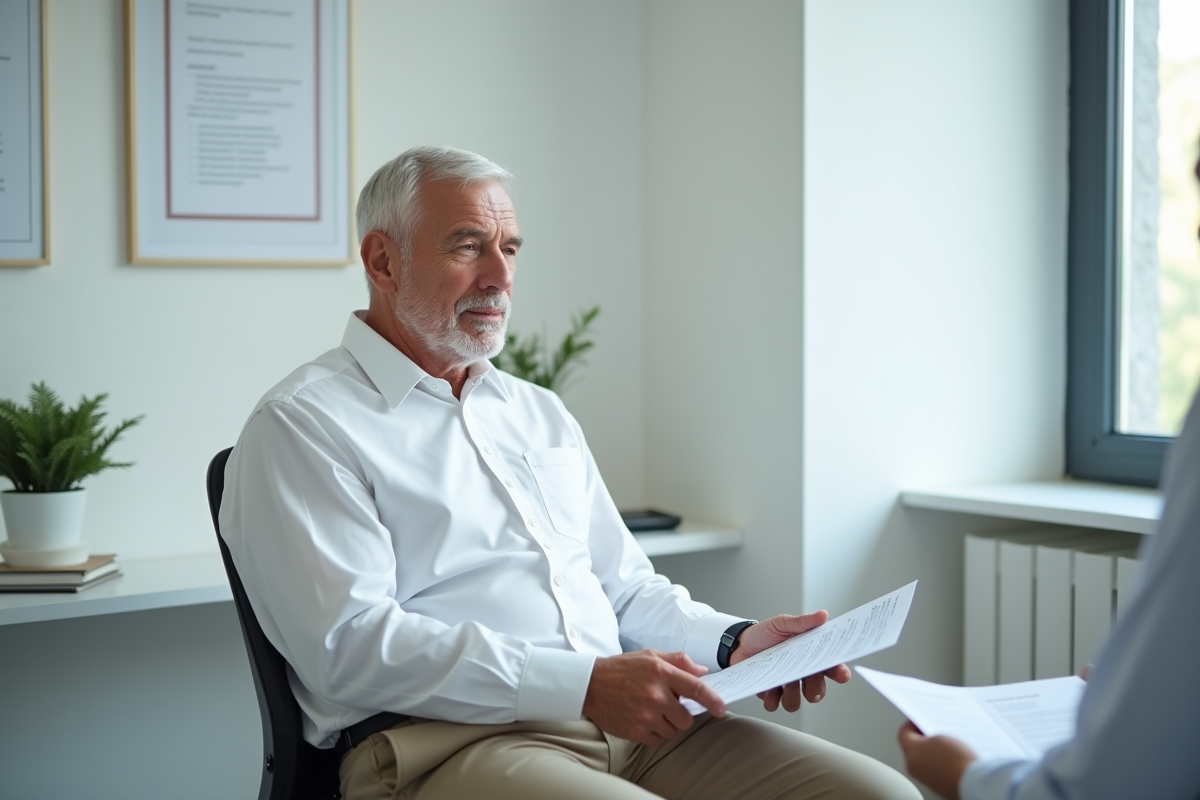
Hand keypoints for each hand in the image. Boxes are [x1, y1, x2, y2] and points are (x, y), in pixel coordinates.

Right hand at [583, 649, 725, 744]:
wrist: (591, 685)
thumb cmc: (621, 669)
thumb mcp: (650, 655)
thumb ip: (678, 660)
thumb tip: (702, 671)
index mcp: (661, 672)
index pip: (696, 689)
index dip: (713, 700)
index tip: (721, 708)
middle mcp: (655, 695)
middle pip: (687, 717)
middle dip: (682, 714)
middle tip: (669, 705)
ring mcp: (645, 715)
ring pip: (674, 730)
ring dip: (669, 724)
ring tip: (653, 710)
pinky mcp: (636, 730)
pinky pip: (659, 738)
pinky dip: (656, 732)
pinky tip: (644, 718)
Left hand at [729, 612, 851, 711]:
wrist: (738, 643)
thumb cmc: (763, 633)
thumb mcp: (782, 624)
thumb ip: (802, 622)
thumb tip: (822, 615)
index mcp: (807, 655)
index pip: (830, 665)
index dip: (839, 672)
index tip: (842, 675)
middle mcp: (799, 673)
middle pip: (817, 690)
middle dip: (815, 691)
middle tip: (809, 686)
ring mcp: (784, 685)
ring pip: (796, 703)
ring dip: (791, 697)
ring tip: (783, 683)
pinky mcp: (769, 692)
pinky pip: (774, 704)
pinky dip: (771, 699)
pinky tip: (766, 688)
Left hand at [896, 721, 976, 799]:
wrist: (972, 784)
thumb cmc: (957, 761)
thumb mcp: (941, 737)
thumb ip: (929, 733)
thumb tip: (929, 734)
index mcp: (911, 753)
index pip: (904, 733)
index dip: (913, 723)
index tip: (921, 718)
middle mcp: (914, 767)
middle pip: (913, 746)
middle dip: (924, 737)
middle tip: (935, 731)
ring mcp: (925, 777)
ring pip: (924, 758)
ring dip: (934, 750)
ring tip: (948, 744)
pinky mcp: (938, 784)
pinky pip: (935, 768)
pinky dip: (941, 762)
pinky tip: (953, 757)